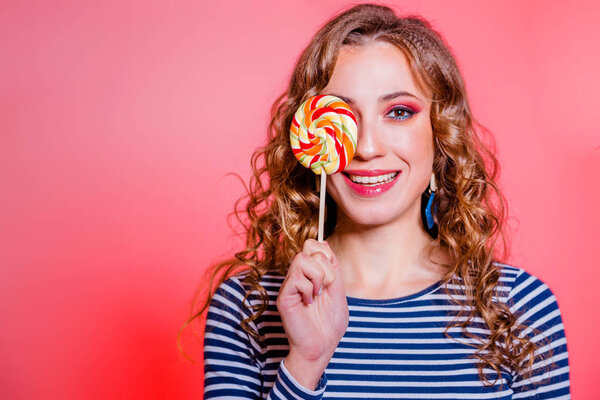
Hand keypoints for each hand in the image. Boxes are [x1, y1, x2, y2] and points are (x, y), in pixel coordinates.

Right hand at [277, 239, 348, 388]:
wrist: (321, 347)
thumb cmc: (329, 324)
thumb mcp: (338, 290)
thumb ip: (333, 267)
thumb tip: (324, 242)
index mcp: (311, 273)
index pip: (314, 244)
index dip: (327, 254)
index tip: (331, 277)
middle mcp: (298, 275)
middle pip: (309, 247)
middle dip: (326, 266)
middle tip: (325, 287)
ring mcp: (290, 285)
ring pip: (302, 258)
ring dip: (318, 277)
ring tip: (317, 294)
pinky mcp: (284, 296)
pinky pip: (296, 278)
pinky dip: (308, 289)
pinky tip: (309, 303)